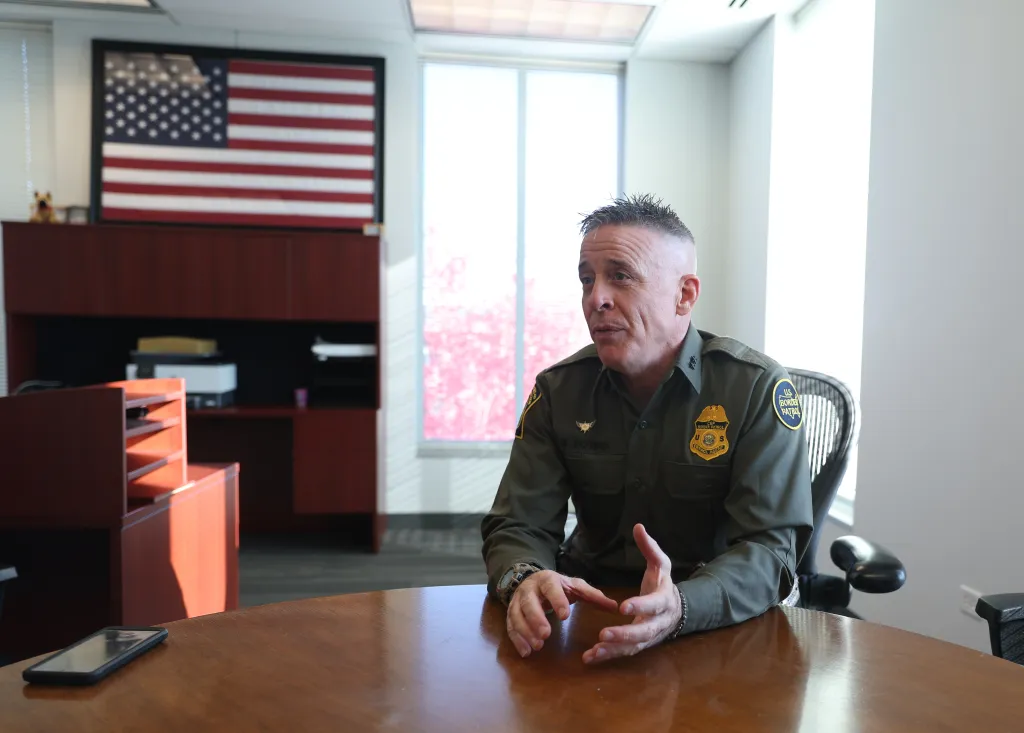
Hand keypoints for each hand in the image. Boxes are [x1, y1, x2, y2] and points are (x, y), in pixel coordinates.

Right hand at [507, 570, 617, 657]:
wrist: (532, 581)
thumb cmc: (558, 587)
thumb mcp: (575, 587)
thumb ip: (593, 596)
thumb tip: (615, 606)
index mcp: (547, 580)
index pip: (550, 587)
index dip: (556, 600)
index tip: (565, 616)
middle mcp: (530, 589)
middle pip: (529, 601)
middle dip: (536, 618)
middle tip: (546, 635)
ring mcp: (517, 601)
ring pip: (516, 614)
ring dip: (525, 631)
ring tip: (537, 646)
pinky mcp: (511, 613)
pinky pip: (510, 626)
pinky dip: (516, 640)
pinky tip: (526, 652)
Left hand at [583, 523, 681, 663]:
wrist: (676, 609)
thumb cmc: (663, 583)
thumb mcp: (661, 563)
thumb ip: (650, 547)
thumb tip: (638, 527)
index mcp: (663, 600)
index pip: (653, 605)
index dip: (640, 606)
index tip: (623, 606)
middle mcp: (658, 622)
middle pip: (643, 632)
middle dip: (624, 634)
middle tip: (603, 634)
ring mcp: (649, 636)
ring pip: (633, 646)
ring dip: (613, 650)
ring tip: (594, 651)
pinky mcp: (640, 644)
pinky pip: (624, 652)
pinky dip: (608, 655)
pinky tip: (590, 657)